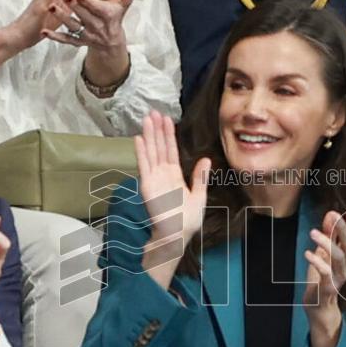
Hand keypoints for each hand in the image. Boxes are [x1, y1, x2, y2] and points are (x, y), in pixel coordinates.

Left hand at [45, 0, 146, 86]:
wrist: (111, 42)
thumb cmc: (115, 16)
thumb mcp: (124, 3)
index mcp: (108, 15)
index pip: (99, 8)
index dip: (90, 2)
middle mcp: (97, 27)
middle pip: (84, 16)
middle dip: (75, 7)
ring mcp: (87, 35)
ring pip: (74, 26)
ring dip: (63, 18)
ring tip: (52, 8)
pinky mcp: (78, 42)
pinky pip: (66, 40)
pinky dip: (56, 37)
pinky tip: (45, 32)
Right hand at [136, 111, 210, 249]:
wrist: (177, 234)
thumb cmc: (188, 219)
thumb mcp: (199, 195)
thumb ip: (200, 177)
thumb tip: (206, 158)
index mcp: (175, 175)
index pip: (171, 150)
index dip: (169, 134)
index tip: (167, 119)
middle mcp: (163, 174)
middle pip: (159, 147)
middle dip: (157, 129)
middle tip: (154, 111)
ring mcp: (154, 178)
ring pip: (151, 152)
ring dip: (149, 135)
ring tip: (146, 118)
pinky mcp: (147, 185)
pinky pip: (144, 165)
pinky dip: (141, 152)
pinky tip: (139, 138)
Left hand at [303, 209, 345, 346]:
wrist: (319, 308)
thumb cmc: (321, 279)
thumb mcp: (324, 254)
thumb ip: (329, 236)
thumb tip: (331, 214)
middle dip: (342, 229)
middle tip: (333, 215)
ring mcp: (338, 279)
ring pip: (338, 259)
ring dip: (327, 243)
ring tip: (313, 232)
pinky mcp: (328, 289)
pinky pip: (325, 274)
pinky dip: (317, 262)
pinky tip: (308, 253)